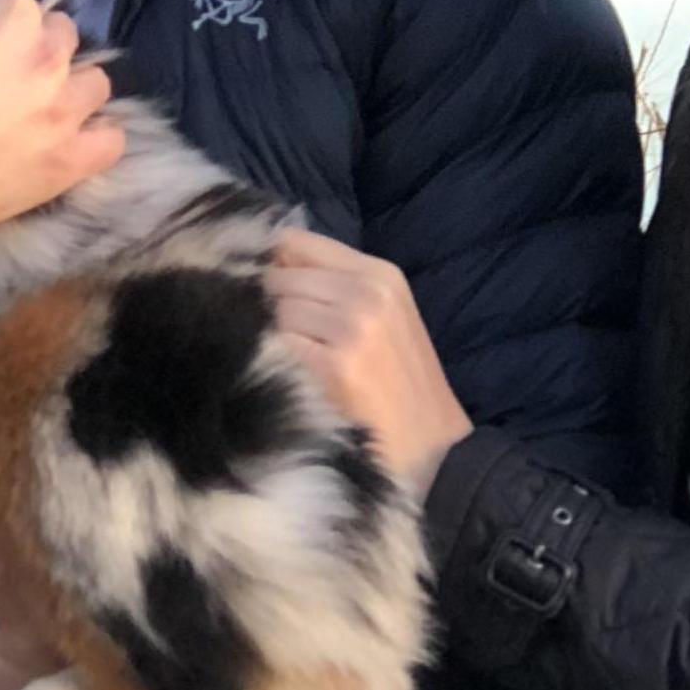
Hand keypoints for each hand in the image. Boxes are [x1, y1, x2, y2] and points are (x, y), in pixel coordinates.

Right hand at [0, 0, 124, 249]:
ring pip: (95, 82)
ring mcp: (65, 109)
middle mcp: (49, 54)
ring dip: (73, 85)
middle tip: (10, 67)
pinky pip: (111, 140)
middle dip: (39, 42)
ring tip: (47, 102)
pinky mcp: (71, 159)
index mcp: (12, 13)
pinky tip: (74, 137)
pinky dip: (97, 134)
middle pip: (62, 33)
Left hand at [266, 229, 472, 497]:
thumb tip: (261, 265)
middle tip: (273, 340)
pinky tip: (288, 381)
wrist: (432, 448)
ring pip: (273, 310)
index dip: (265, 264)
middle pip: (278, 276)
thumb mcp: (381, 318)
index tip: (257, 291)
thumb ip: (330, 286)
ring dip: (266, 336)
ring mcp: (352, 327)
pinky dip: (272, 361)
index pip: (294, 242)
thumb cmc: (400, 387)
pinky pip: (276, 344)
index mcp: (379, 275)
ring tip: (285, 363)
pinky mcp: (335, 366)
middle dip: (263, 306)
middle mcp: (367, 292)